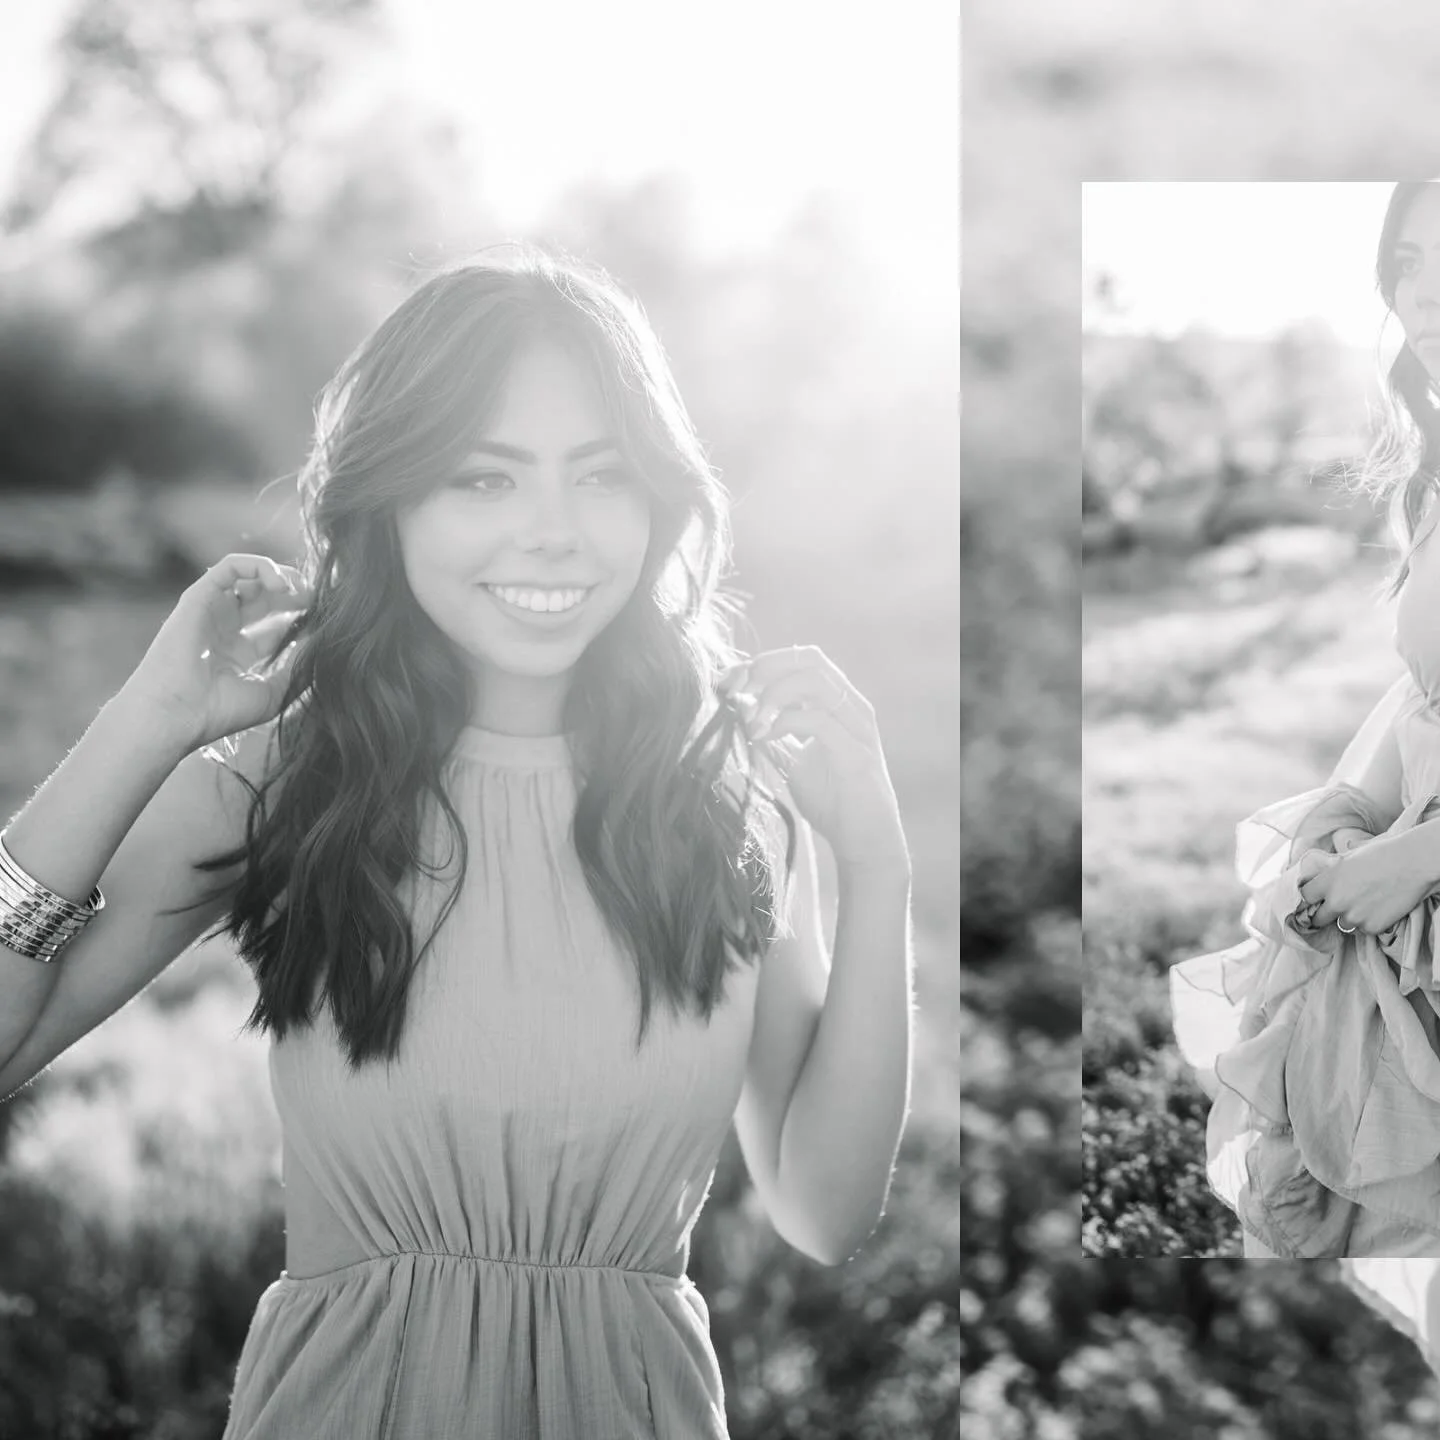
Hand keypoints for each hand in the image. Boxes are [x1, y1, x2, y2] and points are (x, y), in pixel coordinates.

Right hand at [121, 552, 312, 753]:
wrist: (176, 714)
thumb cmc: (219, 712)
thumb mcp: (272, 693)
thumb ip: (297, 667)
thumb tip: (324, 643)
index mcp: (242, 652)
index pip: (281, 623)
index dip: (306, 616)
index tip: (330, 619)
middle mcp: (228, 628)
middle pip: (270, 597)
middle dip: (299, 594)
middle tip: (322, 602)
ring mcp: (213, 611)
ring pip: (252, 576)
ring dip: (283, 576)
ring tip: (303, 592)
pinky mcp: (200, 596)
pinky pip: (232, 566)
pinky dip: (260, 567)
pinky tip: (282, 586)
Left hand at [719, 645, 908, 872]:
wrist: (862, 842)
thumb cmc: (830, 800)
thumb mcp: (791, 759)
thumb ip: (772, 732)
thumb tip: (738, 709)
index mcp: (837, 702)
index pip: (800, 658)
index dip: (761, 663)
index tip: (727, 683)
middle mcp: (852, 706)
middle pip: (808, 658)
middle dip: (764, 668)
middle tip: (734, 691)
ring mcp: (858, 726)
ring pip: (815, 680)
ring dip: (773, 694)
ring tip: (751, 720)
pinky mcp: (857, 752)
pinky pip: (819, 720)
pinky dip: (784, 722)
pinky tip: (763, 738)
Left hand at [1296, 827, 1438, 934]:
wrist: (1412, 864)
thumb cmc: (1383, 854)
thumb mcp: (1351, 855)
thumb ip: (1337, 864)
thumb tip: (1335, 855)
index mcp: (1327, 881)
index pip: (1305, 897)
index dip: (1310, 898)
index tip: (1315, 900)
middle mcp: (1336, 901)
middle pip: (1318, 918)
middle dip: (1324, 915)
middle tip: (1335, 909)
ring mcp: (1353, 916)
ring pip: (1343, 924)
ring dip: (1350, 918)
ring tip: (1365, 905)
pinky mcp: (1371, 927)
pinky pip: (1364, 930)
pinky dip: (1370, 924)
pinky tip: (1380, 909)